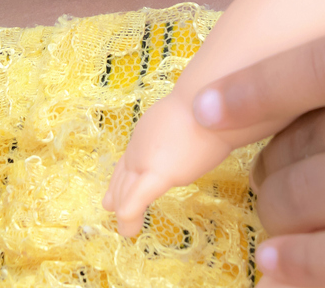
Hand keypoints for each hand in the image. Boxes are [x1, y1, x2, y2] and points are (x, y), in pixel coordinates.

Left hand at [102, 85, 235, 235]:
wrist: (212, 96)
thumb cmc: (213, 100)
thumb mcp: (198, 112)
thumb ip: (195, 124)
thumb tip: (214, 120)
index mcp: (152, 132)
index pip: (132, 157)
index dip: (123, 173)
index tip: (118, 183)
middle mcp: (143, 145)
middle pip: (126, 174)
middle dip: (117, 192)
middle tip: (109, 206)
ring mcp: (147, 158)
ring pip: (128, 190)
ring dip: (126, 211)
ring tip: (125, 228)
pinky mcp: (158, 173)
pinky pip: (136, 199)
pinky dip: (129, 214)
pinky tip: (127, 227)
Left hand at [191, 0, 324, 287]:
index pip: (320, 67)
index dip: (254, 90)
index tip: (208, 108)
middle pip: (309, 142)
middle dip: (275, 160)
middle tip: (268, 168)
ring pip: (319, 203)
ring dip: (281, 213)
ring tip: (275, 213)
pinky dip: (303, 267)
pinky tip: (281, 266)